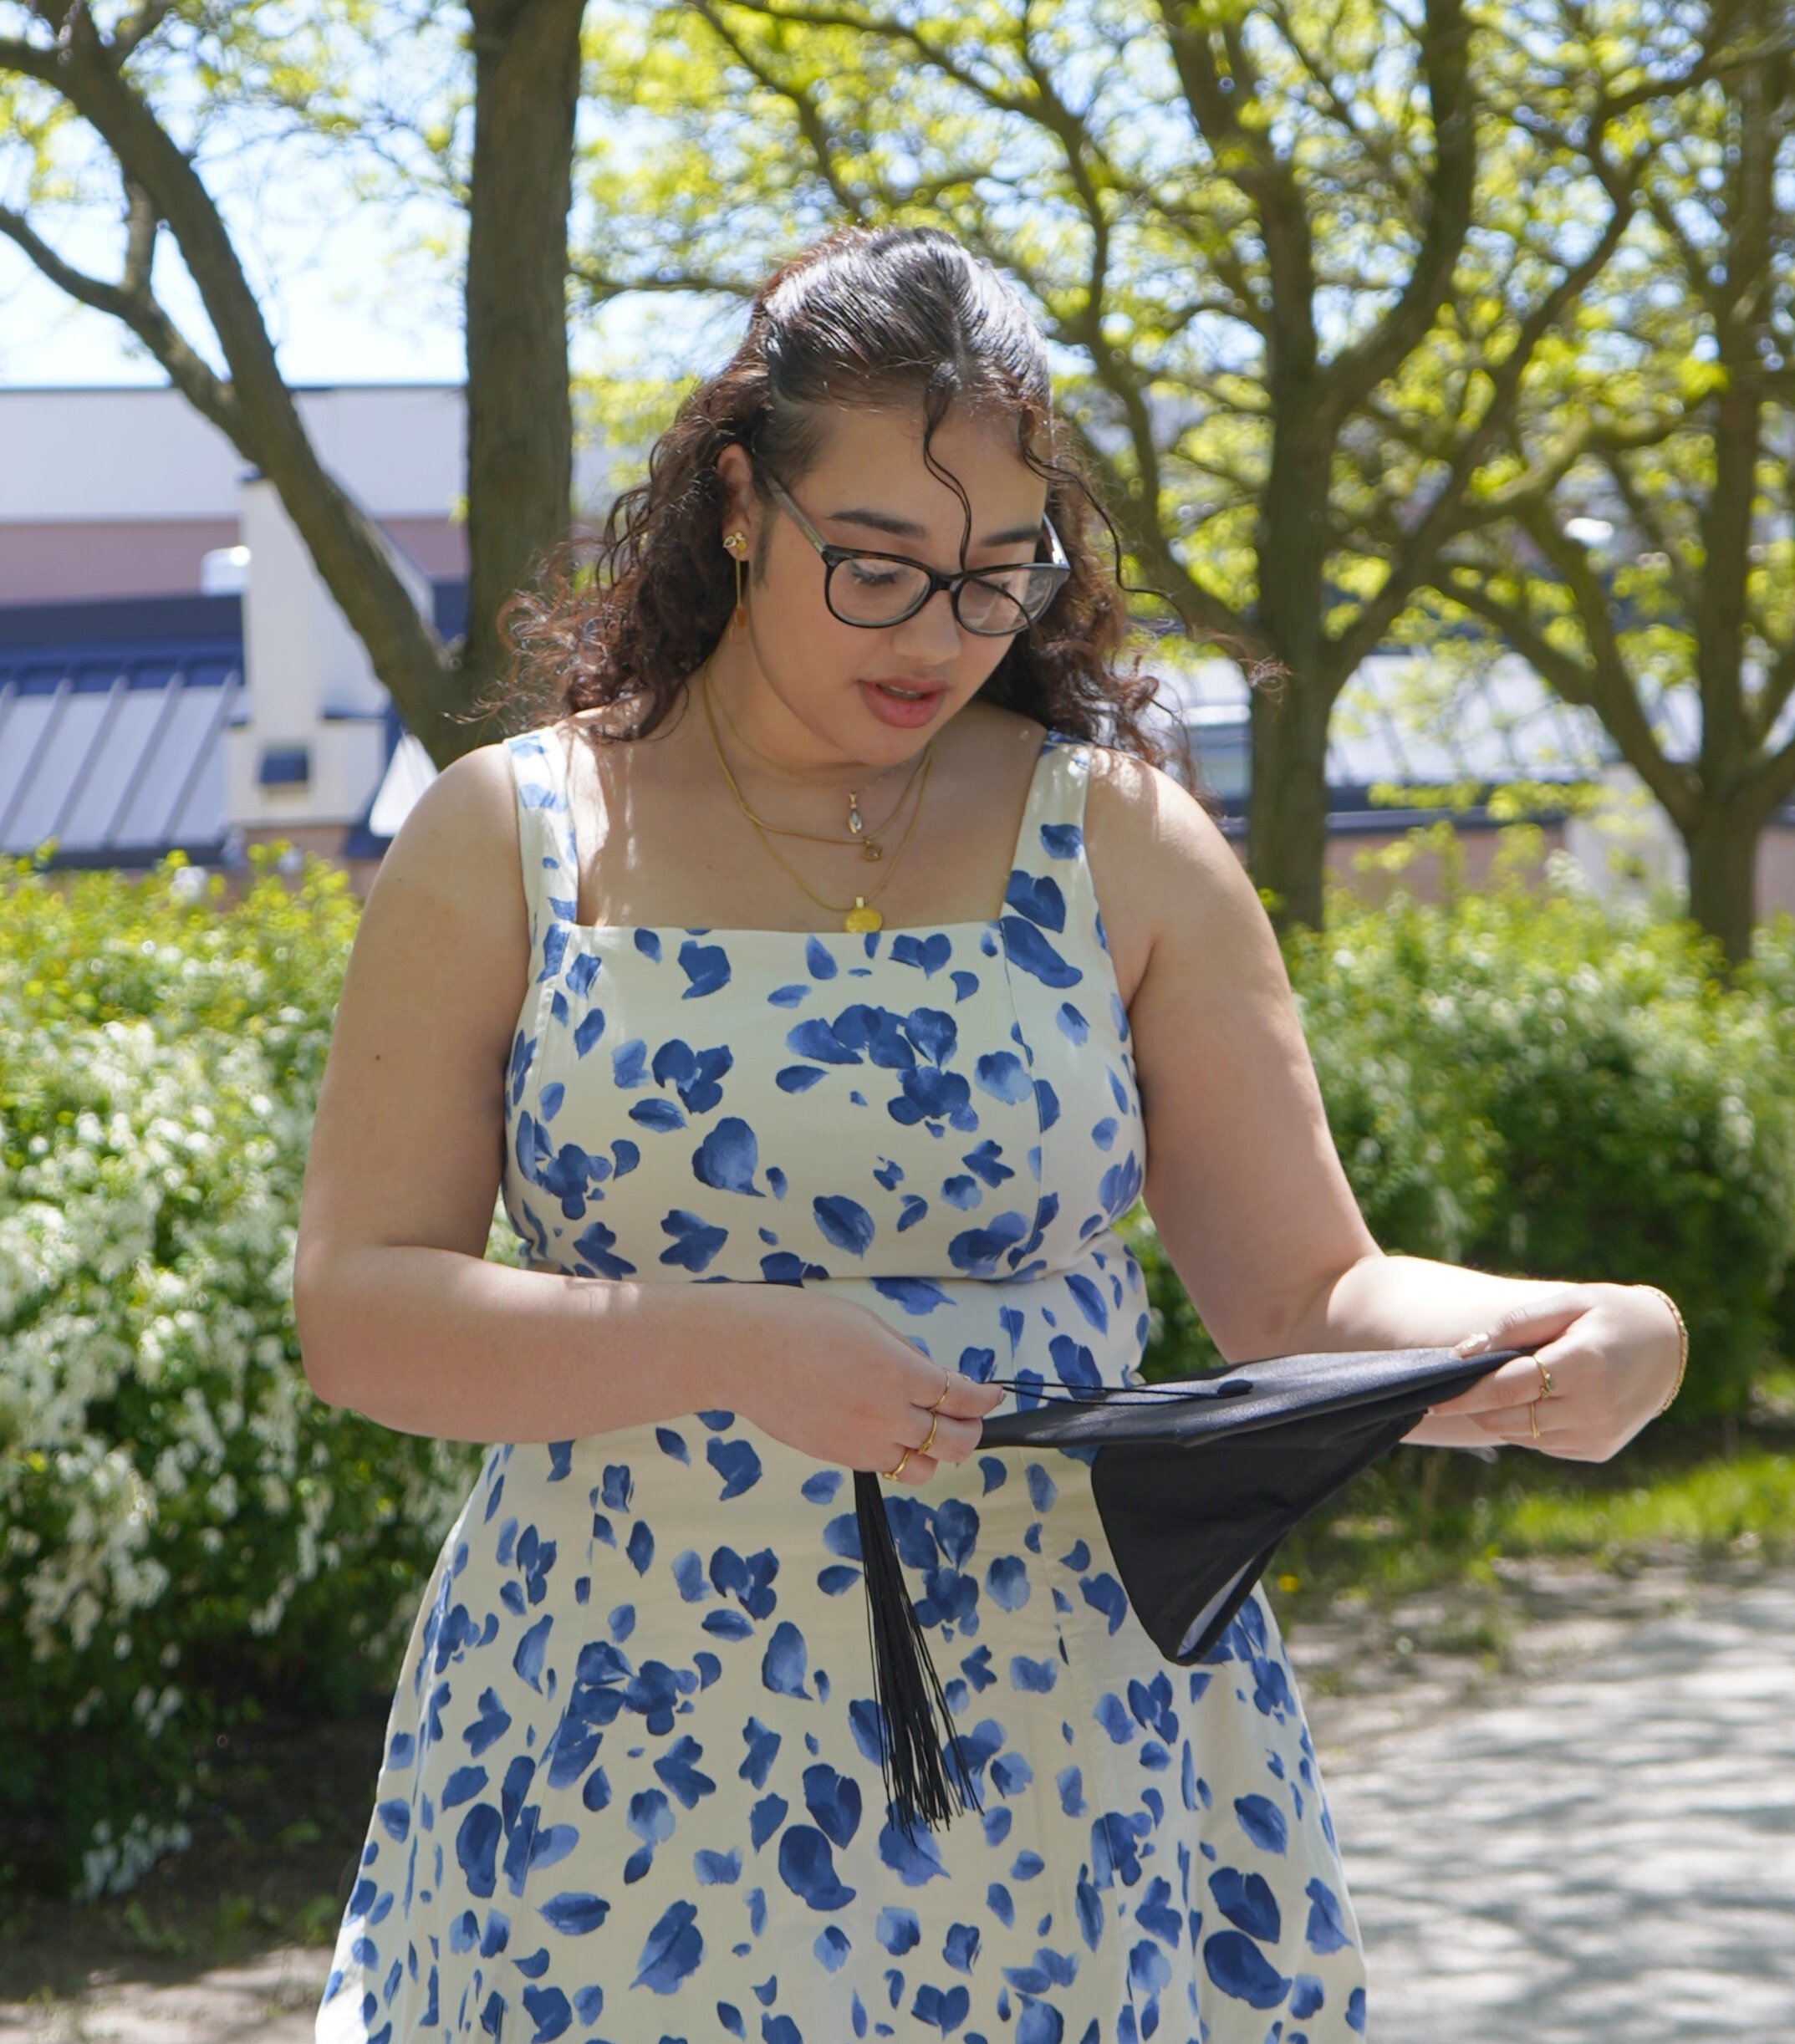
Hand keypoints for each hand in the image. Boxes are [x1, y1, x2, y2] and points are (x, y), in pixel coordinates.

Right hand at [728, 1291, 1004, 1484]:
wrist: (743, 1353)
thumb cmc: (799, 1325)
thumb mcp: (866, 1325)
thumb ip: (906, 1357)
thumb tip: (932, 1379)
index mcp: (899, 1371)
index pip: (962, 1397)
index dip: (985, 1397)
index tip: (992, 1393)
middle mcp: (887, 1413)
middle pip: (955, 1441)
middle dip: (971, 1428)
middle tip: (971, 1416)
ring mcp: (863, 1441)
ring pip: (926, 1466)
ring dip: (939, 1451)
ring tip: (935, 1431)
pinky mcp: (841, 1458)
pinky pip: (889, 1468)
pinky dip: (903, 1457)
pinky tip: (896, 1435)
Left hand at [1422, 1283, 1683, 1461]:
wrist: (1665, 1350)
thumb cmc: (1607, 1316)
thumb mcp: (1565, 1304)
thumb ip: (1514, 1325)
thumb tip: (1463, 1352)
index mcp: (1584, 1365)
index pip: (1507, 1388)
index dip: (1464, 1395)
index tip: (1430, 1398)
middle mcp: (1593, 1407)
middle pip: (1509, 1416)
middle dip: (1475, 1406)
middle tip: (1453, 1390)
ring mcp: (1597, 1433)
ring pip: (1522, 1434)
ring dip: (1501, 1415)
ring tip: (1502, 1388)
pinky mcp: (1597, 1449)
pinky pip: (1543, 1443)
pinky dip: (1529, 1425)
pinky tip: (1541, 1400)